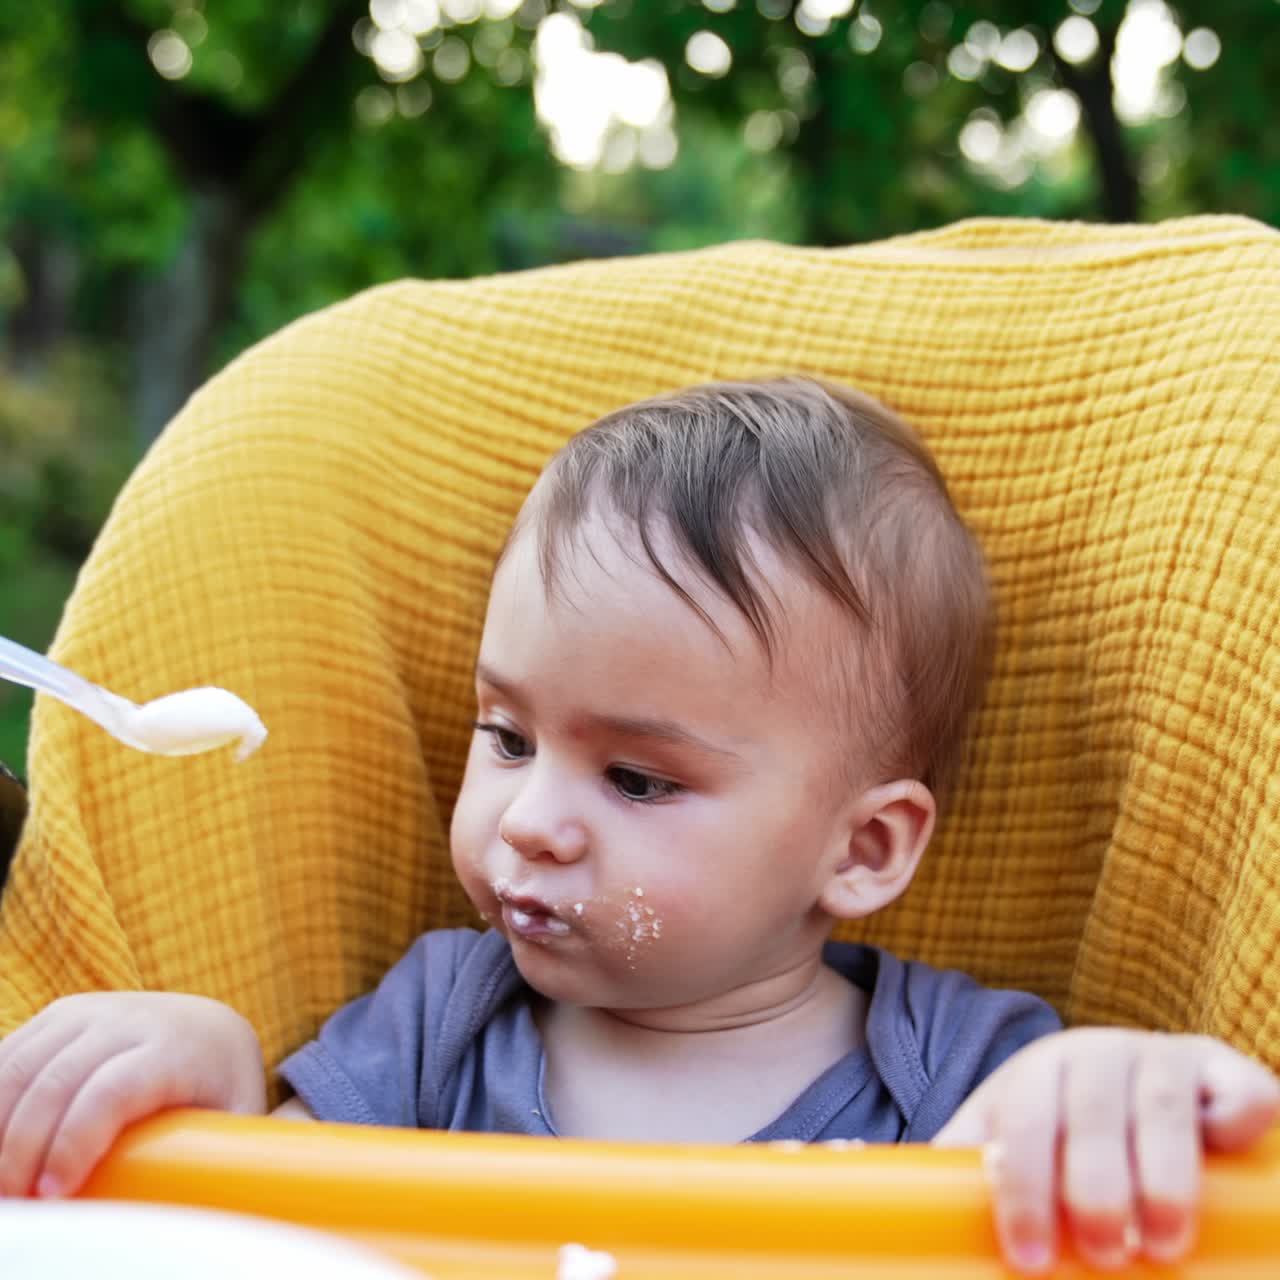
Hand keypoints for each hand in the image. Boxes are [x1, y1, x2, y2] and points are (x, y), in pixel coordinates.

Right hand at [0, 991, 265, 1198]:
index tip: (55, 1193)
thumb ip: (220, 1159)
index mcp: (176, 1048)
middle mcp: (130, 1020)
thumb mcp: (235, 1120)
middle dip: (23, 1149)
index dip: (74, 1142)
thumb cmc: (220, 1089)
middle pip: (57, 1083)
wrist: (210, 1028)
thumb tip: (211, 1201)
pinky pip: (10, 1055)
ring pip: (21, 1067)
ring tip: (6, 1182)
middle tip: (18, 1202)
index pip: (113, 1091)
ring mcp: (91, 1012)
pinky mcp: (61, 1015)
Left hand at [934, 1028, 1279, 1272]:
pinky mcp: (1222, 1071)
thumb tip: (833, 1164)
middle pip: (1092, 1115)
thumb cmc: (1050, 1127)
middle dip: (1095, 1184)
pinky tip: (1230, 1150)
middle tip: (1106, 1250)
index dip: (1023, 1186)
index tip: (1031, 1254)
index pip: (1022, 1124)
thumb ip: (942, 1169)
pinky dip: (1237, 1112)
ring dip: (1165, 1172)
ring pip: (1161, 1105)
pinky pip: (1236, 1086)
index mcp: (1034, 1075)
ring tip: (1162, 1239)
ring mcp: (1162, 1059)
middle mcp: (1096, 1056)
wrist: (1116, 1072)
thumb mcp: (994, 1138)